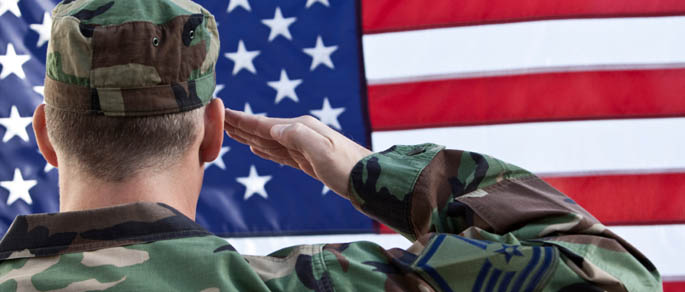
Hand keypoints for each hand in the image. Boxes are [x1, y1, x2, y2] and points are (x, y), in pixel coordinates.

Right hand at [224, 108, 371, 197]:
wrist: (373, 183)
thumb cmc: (349, 168)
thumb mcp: (322, 150)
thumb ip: (298, 137)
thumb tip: (274, 127)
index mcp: (301, 128)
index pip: (264, 123)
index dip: (241, 120)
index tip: (221, 111)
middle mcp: (301, 134)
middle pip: (263, 129)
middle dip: (240, 125)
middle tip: (217, 118)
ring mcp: (305, 148)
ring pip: (269, 141)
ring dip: (249, 136)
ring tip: (231, 131)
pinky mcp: (308, 163)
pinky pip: (280, 154)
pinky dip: (265, 150)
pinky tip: (256, 148)